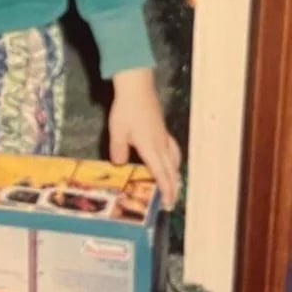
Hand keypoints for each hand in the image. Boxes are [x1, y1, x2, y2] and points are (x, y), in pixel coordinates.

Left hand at [108, 67, 181, 209]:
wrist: (137, 86)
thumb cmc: (126, 109)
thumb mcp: (117, 132)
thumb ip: (118, 150)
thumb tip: (120, 164)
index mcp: (151, 148)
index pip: (161, 174)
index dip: (165, 191)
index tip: (167, 205)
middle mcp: (162, 145)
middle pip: (171, 170)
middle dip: (172, 188)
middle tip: (170, 202)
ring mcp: (164, 136)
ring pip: (174, 160)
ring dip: (174, 175)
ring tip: (172, 185)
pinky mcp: (163, 129)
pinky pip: (173, 150)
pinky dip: (173, 160)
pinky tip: (169, 160)